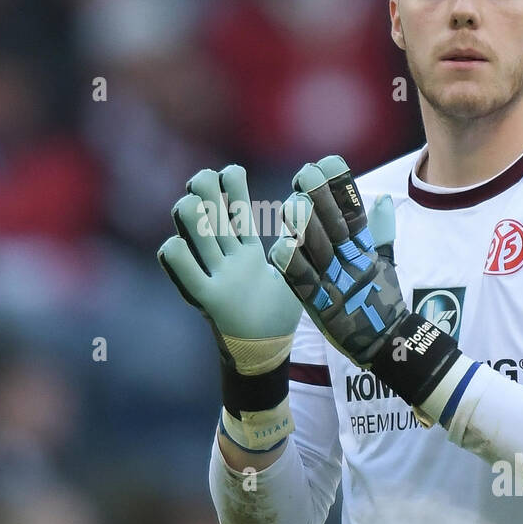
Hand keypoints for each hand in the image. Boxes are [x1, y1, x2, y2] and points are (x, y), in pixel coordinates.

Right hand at [158, 164, 302, 452]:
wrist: (267, 352)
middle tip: (207, 180)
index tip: (233, 171)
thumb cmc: (281, 313)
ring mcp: (214, 273)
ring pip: (191, 228)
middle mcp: (226, 257)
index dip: (231, 183)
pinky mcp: (207, 296)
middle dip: (203, 187)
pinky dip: (176, 251)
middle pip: (206, 208)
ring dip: (190, 211)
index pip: (235, 207)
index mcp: (247, 250)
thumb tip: (346, 209)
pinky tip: (180, 243)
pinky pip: (180, 267)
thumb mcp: (300, 272)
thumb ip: (312, 244)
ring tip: (195, 203)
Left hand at [267, 155, 459, 413]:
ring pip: (316, 248)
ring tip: (290, 203)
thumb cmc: (383, 302)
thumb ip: (380, 231)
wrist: (387, 344)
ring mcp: (335, 283)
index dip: (340, 186)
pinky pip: (302, 282)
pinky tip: (279, 246)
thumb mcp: (384, 263)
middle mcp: (350, 261)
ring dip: (303, 226)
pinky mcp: (320, 306)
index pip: (353, 209)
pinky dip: (291, 266)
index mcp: (363, 247)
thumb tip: (383, 199)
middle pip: (333, 223)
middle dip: (319, 197)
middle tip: (305, 173)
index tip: (327, 163)